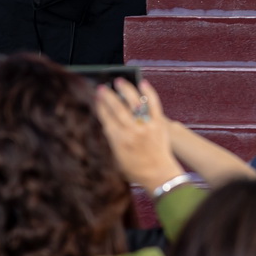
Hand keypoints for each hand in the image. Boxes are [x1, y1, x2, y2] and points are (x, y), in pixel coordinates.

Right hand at [97, 78, 183, 192]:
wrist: (159, 174)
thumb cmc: (135, 169)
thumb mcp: (115, 158)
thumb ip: (110, 141)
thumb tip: (104, 123)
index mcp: (118, 141)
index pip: (106, 118)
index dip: (100, 106)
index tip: (95, 97)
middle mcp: (132, 131)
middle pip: (117, 108)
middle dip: (108, 96)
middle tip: (102, 87)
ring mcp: (147, 126)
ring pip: (134, 103)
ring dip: (126, 90)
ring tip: (119, 81)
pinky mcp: (160, 123)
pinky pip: (154, 104)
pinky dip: (148, 92)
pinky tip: (143, 83)